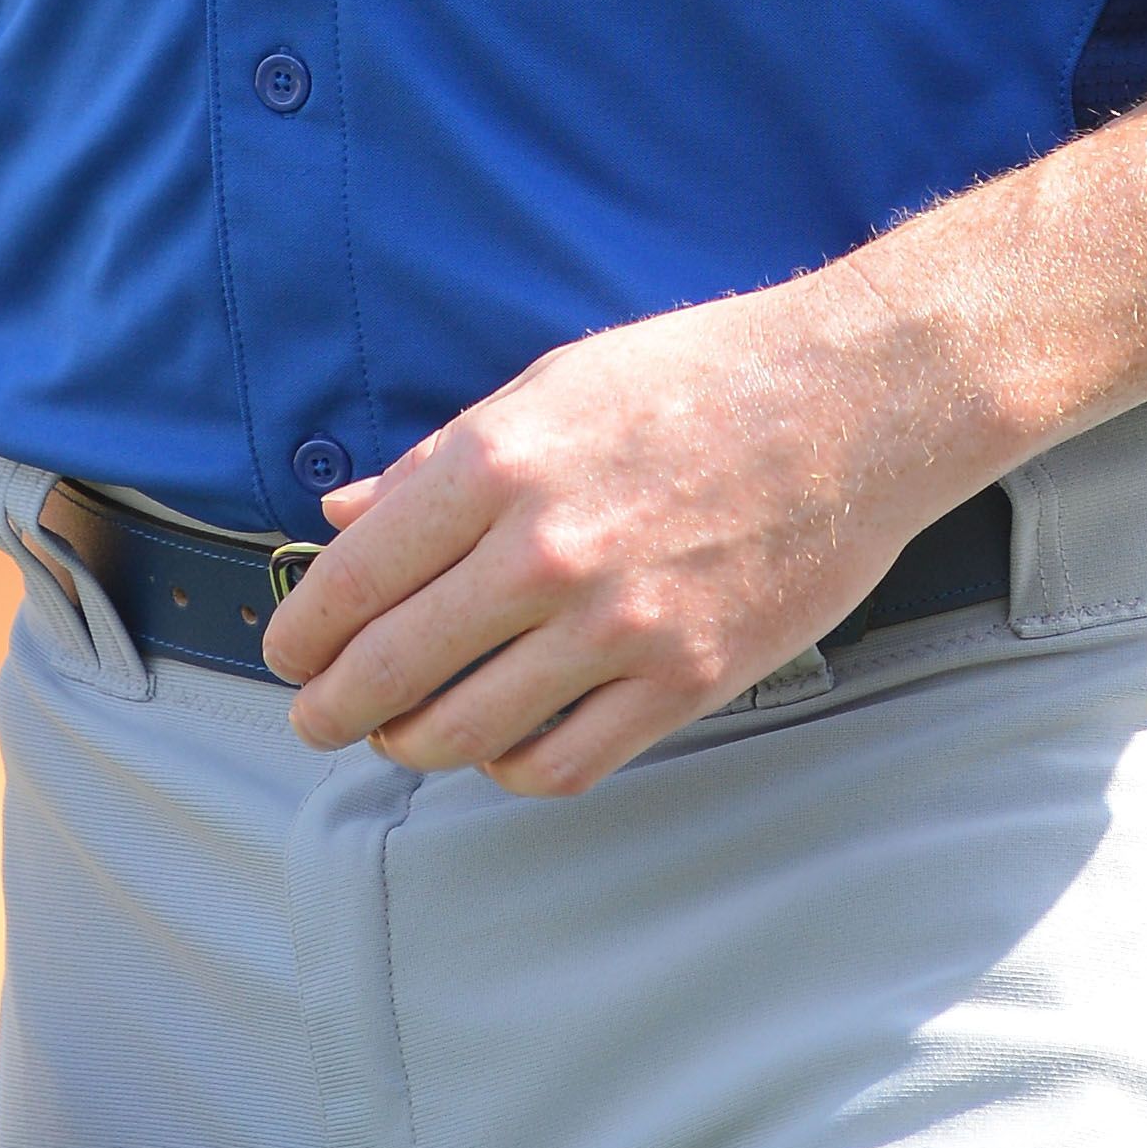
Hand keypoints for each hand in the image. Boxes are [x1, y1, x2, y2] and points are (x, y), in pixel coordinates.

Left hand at [259, 266, 994, 796]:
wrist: (856, 401)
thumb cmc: (700, 378)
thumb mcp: (550, 386)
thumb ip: (437, 464)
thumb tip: (342, 519)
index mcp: (497, 464)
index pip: (352, 581)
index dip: (302, 634)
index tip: (290, 654)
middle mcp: (544, 551)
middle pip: (391, 670)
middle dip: (332, 708)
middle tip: (318, 718)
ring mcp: (617, 625)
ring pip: (464, 731)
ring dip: (412, 745)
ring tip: (404, 734)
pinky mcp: (685, 680)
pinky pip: (562, 763)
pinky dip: (511, 768)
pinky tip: (501, 744)